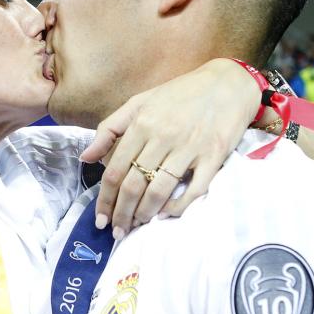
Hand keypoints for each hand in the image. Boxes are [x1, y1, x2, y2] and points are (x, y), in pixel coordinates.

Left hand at [80, 58, 261, 237]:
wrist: (227, 84)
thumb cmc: (180, 94)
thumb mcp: (139, 102)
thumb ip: (109, 129)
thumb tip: (86, 158)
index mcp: (142, 123)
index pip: (116, 170)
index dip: (105, 199)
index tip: (100, 218)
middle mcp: (163, 136)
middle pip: (134, 184)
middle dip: (121, 213)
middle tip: (117, 230)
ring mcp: (189, 148)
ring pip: (159, 191)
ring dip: (144, 214)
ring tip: (136, 225)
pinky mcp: (213, 157)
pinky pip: (193, 190)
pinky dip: (177, 207)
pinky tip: (165, 215)